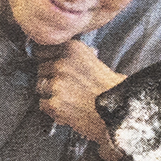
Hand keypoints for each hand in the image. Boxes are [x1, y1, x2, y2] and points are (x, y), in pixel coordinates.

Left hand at [35, 42, 125, 157]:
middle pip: (41, 69)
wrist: (121, 111)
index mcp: (72, 49)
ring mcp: (57, 83)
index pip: (42, 49)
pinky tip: (68, 109)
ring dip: (50, 94)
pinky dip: (53, 109)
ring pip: (40, 86)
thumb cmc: (111, 89)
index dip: (47, 60)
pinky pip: (43, 104)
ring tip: (70, 99)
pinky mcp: (54, 103)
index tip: (51, 66)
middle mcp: (62, 63)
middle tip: (67, 88)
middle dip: (50, 78)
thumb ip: (75, 57)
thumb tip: (60, 54)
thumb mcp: (95, 61)